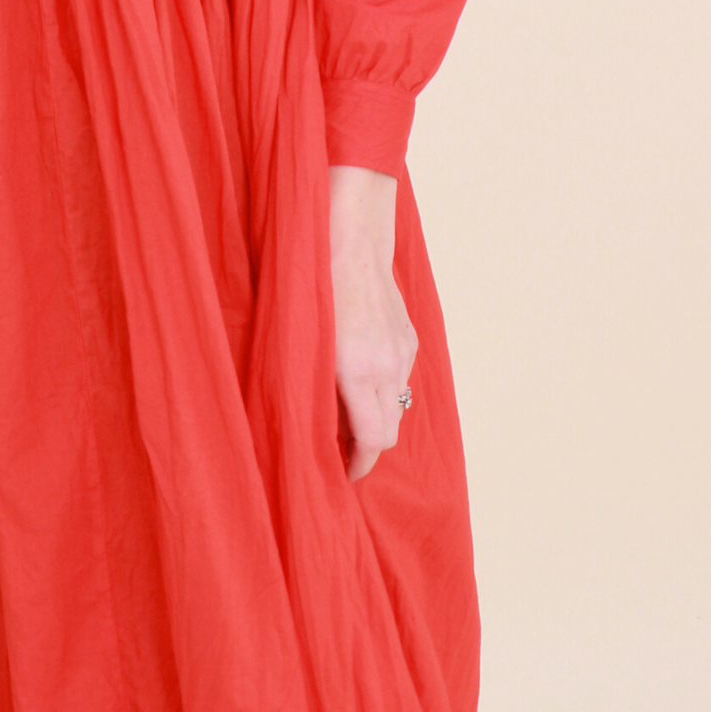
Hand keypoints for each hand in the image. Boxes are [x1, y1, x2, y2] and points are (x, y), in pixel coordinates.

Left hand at [329, 166, 417, 481]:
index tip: (343, 475)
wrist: (347, 236)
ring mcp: (403, 350)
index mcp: (358, 371)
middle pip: (390, 431)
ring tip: (343, 415)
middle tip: (336, 451)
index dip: (358, 465)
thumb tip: (317, 425)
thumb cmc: (309, 287)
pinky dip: (382, 390)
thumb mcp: (301, 344)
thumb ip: (313, 388)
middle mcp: (387, 365)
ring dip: (375, 418)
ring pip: (398, 405)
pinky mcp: (409, 336)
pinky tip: (359, 380)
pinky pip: (400, 378)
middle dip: (366, 448)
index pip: (373, 441)